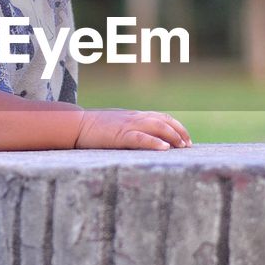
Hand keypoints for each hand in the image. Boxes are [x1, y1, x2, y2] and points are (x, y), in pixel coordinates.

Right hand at [74, 107, 191, 150]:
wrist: (76, 124)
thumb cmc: (94, 127)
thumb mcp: (117, 124)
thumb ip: (131, 127)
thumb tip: (144, 137)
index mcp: (134, 116)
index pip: (162, 117)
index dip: (177, 126)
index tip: (186, 139)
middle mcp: (135, 118)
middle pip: (164, 121)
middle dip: (180, 132)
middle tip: (188, 145)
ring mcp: (128, 125)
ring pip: (157, 127)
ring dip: (172, 136)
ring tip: (181, 147)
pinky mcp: (120, 136)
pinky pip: (140, 138)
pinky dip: (154, 142)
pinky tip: (164, 148)